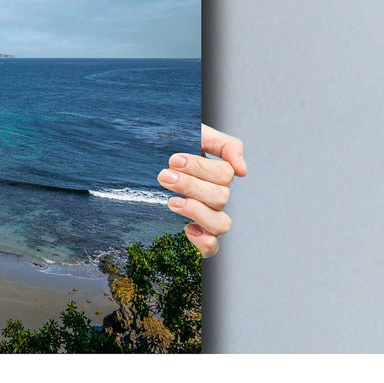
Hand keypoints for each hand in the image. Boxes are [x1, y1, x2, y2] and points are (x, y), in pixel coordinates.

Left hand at [158, 124, 245, 257]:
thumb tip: (242, 170)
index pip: (225, 174)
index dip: (200, 167)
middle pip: (221, 197)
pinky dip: (203, 242)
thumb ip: (224, 145)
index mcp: (217, 174)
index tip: (174, 160)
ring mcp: (207, 217)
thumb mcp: (196, 134)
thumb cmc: (169, 146)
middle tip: (164, 176)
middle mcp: (216, 197)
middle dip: (190, 185)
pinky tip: (186, 228)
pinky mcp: (196, 235)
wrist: (141, 158)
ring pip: (221, 224)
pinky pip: (211, 248)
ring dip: (196, 211)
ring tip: (171, 201)